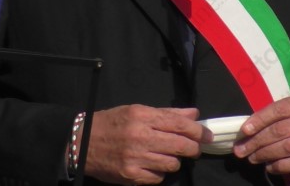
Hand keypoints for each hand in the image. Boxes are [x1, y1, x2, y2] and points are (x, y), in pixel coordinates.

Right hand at [82, 104, 211, 184]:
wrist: (82, 143)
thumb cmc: (111, 123)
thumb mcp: (137, 111)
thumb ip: (167, 113)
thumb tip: (194, 114)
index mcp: (142, 116)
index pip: (179, 124)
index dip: (198, 130)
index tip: (207, 135)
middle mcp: (140, 136)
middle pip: (180, 145)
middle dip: (193, 148)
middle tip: (194, 148)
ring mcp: (135, 158)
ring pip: (172, 164)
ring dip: (174, 160)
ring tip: (167, 155)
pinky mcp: (131, 176)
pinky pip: (158, 178)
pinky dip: (159, 173)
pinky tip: (152, 165)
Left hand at [233, 93, 289, 175]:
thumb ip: (274, 116)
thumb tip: (249, 129)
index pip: (277, 110)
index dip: (260, 120)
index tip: (245, 130)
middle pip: (277, 131)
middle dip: (256, 141)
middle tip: (241, 150)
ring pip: (284, 147)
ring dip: (264, 154)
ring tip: (252, 158)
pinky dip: (279, 166)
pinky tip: (269, 167)